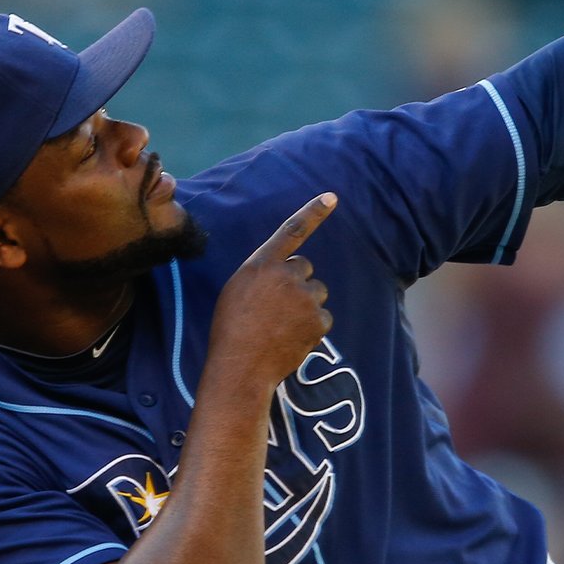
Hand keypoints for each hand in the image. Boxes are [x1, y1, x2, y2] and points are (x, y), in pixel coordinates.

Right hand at [208, 193, 337, 386]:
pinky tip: (292, 338)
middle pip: (304, 268)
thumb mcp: (237, 290)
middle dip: (297, 284)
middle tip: (276, 308)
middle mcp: (286, 275)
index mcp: (261, 264)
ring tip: (282, 325)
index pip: (291, 231)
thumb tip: (289, 270)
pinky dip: (312, 327)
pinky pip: (323, 317)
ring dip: (306, 305)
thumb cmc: (232, 329)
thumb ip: (263, 273)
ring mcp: (305, 297)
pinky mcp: (318, 320)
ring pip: (316, 293)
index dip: (312, 212)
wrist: (240, 367)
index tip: (332, 197)